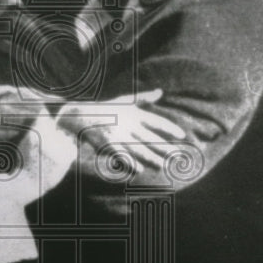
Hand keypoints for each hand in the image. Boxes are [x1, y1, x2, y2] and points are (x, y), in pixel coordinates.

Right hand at [58, 89, 187, 171]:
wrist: (79, 115)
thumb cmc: (105, 108)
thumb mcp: (124, 100)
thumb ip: (143, 98)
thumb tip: (160, 92)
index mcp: (133, 113)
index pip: (156, 121)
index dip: (170, 128)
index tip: (182, 135)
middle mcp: (128, 124)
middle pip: (151, 138)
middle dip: (166, 148)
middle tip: (179, 156)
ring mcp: (118, 135)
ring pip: (139, 149)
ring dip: (152, 159)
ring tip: (163, 167)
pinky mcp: (107, 144)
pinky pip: (121, 155)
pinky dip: (130, 162)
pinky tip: (140, 170)